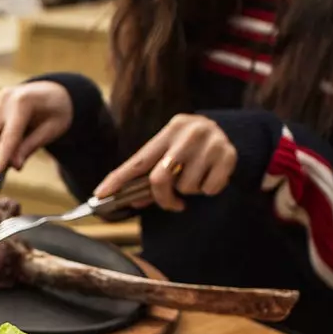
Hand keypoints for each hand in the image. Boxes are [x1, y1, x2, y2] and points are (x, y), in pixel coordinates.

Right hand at [0, 81, 73, 178]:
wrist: (57, 91)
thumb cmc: (58, 111)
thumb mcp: (52, 131)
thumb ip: (31, 146)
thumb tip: (14, 165)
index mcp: (23, 102)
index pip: (8, 138)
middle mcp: (5, 99)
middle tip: (18, 165)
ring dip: (0, 151)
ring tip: (24, 145)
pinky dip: (1, 142)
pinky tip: (19, 136)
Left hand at [95, 114, 237, 211]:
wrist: (232, 133)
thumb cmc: (192, 149)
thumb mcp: (171, 153)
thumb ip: (152, 173)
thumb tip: (135, 200)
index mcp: (170, 129)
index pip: (139, 160)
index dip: (118, 179)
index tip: (100, 194)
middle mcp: (189, 132)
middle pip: (160, 178)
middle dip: (163, 198)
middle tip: (173, 203)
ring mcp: (210, 142)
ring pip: (187, 187)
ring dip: (190, 191)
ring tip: (198, 177)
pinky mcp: (228, 155)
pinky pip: (210, 189)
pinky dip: (209, 190)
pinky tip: (212, 177)